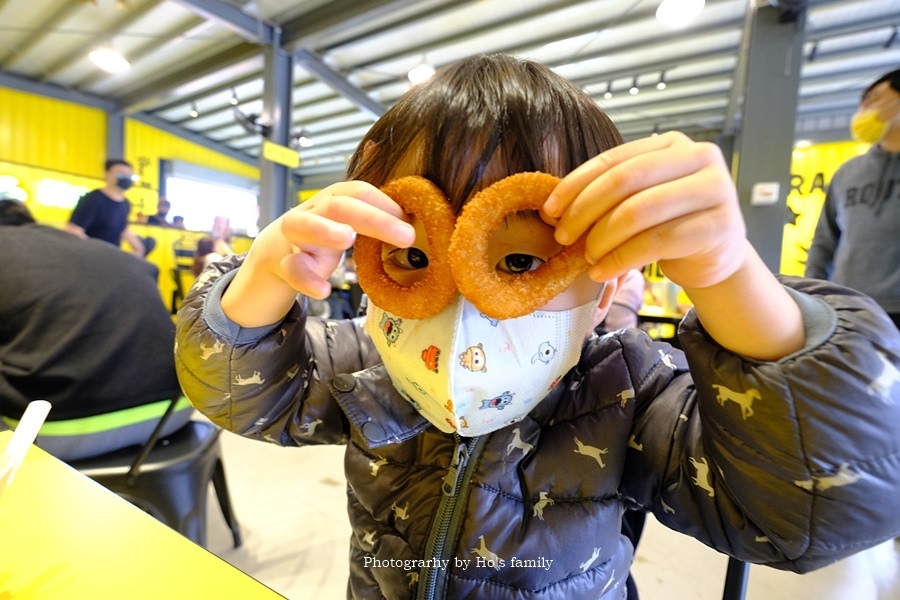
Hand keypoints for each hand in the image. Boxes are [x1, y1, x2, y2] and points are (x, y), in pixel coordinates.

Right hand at [222, 181, 414, 326]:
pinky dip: (306, 279)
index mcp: (333, 200)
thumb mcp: (347, 222)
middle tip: (405, 235)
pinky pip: (292, 268)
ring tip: (347, 238)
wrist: (274, 255)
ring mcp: (294, 236)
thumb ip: (375, 217)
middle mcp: (312, 211)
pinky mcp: (283, 262)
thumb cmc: (322, 237)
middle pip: (338, 205)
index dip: (385, 202)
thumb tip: (418, 213)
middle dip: (373, 218)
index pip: (358, 191)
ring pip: (302, 224)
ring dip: (325, 229)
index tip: (412, 220)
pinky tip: (323, 290)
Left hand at [542, 132, 746, 290]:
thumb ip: (610, 193)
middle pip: (625, 181)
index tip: (549, 210)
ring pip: (639, 212)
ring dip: (602, 238)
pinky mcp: (720, 226)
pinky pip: (657, 242)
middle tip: (563, 237)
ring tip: (587, 258)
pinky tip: (602, 272)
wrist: (716, 255)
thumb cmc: (670, 224)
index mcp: (672, 143)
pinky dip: (621, 260)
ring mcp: (715, 189)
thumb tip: (553, 208)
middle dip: (585, 211)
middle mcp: (699, 157)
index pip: (614, 160)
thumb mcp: (641, 199)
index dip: (576, 185)